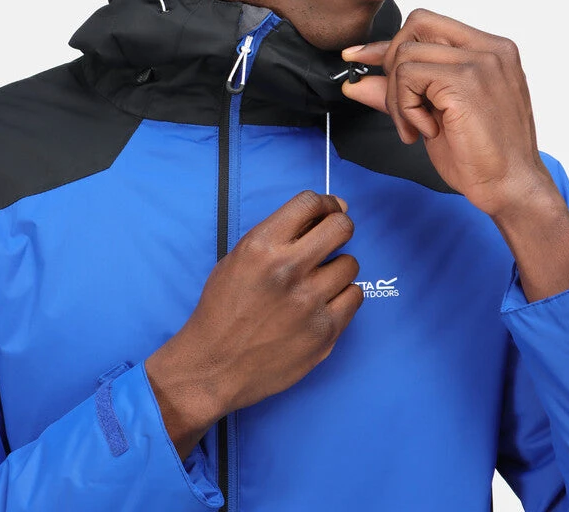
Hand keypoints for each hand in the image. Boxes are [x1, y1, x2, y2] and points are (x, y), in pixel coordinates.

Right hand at [146, 191, 361, 458]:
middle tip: (332, 239)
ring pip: (351, 264)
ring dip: (337, 268)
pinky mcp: (324, 332)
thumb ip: (279, 234)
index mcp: (261, 247)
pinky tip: (323, 303)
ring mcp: (309, 303)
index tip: (329, 210)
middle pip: (341, 227)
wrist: (213, 366)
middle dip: (340, 228)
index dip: (325, 202)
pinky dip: (342, 297)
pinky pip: (355, 296)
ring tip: (318, 281)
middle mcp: (287, 270)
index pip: (310, 202)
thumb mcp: (236, 260)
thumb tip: (329, 211)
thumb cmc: (222, 311)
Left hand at [342, 8, 553, 217]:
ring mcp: (480, 60)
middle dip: (391, 67)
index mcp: (487, 51)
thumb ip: (400, 92)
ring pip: (406, 55)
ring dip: (397, 97)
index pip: (427, 25)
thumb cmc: (478, 156)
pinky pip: (408, 77)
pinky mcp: (466, 79)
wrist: (509, 185)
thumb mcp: (431, 116)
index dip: (388, 42)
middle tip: (401, 107)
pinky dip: (405, 108)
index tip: (358, 57)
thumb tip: (355, 83)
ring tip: (415, 128)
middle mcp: (489, 48)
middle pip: (415, 27)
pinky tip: (425, 131)